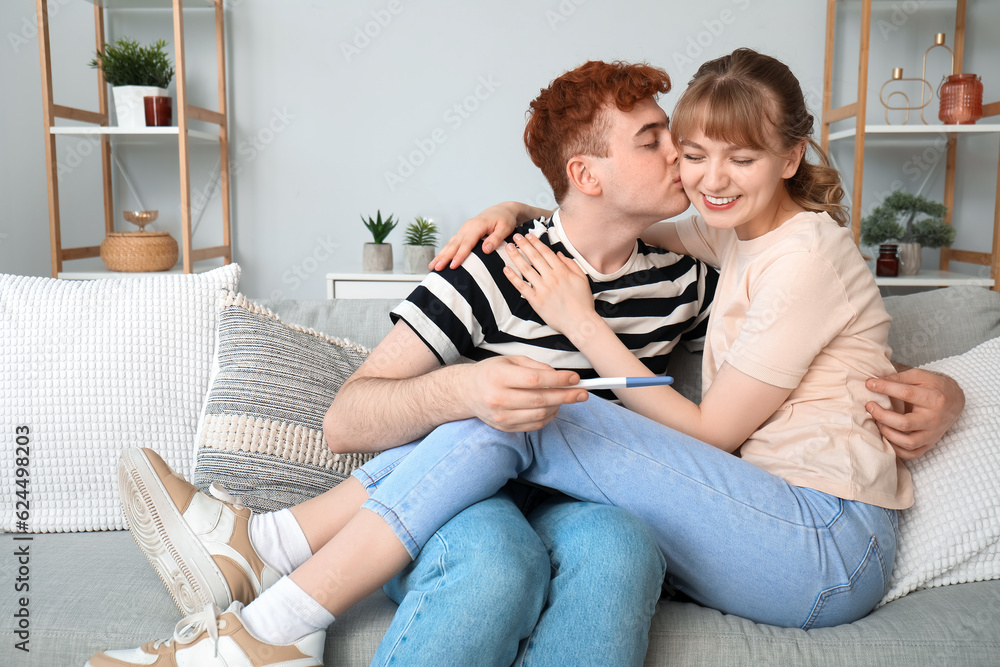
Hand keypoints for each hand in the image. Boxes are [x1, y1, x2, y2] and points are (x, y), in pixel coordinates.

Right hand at [430, 203, 519, 270]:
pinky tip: (440, 258)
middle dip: (444, 256)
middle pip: (454, 244)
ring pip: (450, 243)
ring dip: (441, 254)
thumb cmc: (505, 219)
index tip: (453, 266)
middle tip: (436, 268)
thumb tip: (485, 249)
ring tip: (432, 266)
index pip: (467, 243)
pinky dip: (445, 250)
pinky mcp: (464, 232)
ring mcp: (464, 229)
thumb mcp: (506, 228)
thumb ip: (496, 239)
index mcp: (477, 225)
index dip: (459, 255)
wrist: (503, 210)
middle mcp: (468, 226)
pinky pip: (452, 242)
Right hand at [460, 356, 587, 430]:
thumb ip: (535, 366)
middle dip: (566, 396)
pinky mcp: (505, 428)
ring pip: (540, 415)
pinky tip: (553, 408)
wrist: (467, 392)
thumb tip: (558, 376)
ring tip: (566, 398)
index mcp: (498, 376)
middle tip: (583, 393)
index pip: (534, 380)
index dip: (558, 380)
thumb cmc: (491, 372)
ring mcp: (501, 416)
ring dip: (559, 407)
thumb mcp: (510, 360)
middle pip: (540, 400)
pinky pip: (534, 425)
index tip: (575, 378)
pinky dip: (548, 417)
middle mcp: (498, 398)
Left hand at [502, 233, 597, 338]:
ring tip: (509, 248)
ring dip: (516, 257)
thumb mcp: (582, 278)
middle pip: (534, 258)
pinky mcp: (536, 301)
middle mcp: (551, 278)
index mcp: (562, 271)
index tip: (528, 235)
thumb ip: (571, 264)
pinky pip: (522, 287)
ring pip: (526, 269)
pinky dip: (513, 278)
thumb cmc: (583, 301)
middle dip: (524, 245)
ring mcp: (542, 289)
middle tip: (515, 236)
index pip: (546, 253)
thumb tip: (559, 254)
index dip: (536, 243)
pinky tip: (506, 269)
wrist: (580, 322)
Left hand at [866, 368, 964, 459]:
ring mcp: (932, 434)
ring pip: (908, 443)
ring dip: (887, 434)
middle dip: (882, 415)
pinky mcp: (930, 444)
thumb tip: (874, 381)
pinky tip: (886, 437)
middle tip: (870, 406)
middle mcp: (934, 419)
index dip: (885, 388)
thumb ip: (898, 378)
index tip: (869, 384)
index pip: (906, 393)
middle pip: (905, 423)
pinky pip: (912, 454)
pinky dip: (896, 449)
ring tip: (877, 422)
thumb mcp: (920, 376)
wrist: (956, 401)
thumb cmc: (935, 386)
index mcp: (934, 398)